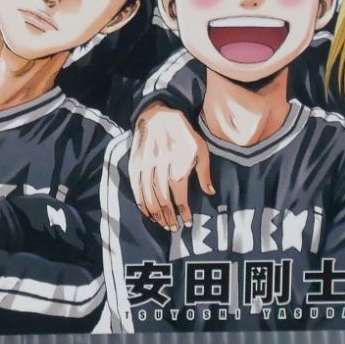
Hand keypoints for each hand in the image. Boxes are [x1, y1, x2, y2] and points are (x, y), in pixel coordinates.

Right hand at [128, 105, 213, 230]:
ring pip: (149, 195)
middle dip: (168, 217)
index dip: (183, 212)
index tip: (186, 223)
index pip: (179, 195)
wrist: (158, 115)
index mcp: (178, 164)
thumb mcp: (200, 149)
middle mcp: (161, 166)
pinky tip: (147, 212)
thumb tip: (209, 193)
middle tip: (173, 228)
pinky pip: (136, 187)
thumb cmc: (184, 134)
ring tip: (162, 223)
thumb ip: (204, 172)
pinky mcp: (135, 163)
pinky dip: (141, 202)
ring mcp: (146, 165)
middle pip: (163, 199)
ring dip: (155, 213)